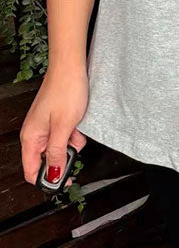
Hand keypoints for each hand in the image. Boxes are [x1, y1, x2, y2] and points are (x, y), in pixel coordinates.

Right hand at [20, 65, 88, 189]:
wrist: (71, 66)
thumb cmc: (66, 91)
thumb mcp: (63, 127)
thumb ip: (57, 153)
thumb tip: (53, 175)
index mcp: (31, 138)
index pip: (32, 171)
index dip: (48, 179)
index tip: (65, 180)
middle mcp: (34, 133)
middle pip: (47, 160)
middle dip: (64, 156)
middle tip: (74, 145)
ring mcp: (44, 125)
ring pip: (58, 147)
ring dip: (71, 142)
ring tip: (77, 128)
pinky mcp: (54, 119)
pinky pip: (64, 134)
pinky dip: (73, 132)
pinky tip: (78, 122)